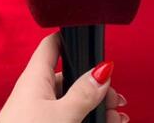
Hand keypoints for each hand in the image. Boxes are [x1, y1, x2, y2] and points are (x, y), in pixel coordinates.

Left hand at [0, 33, 128, 122]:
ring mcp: (38, 111)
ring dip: (96, 107)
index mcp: (36, 77)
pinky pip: (67, 116)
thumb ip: (84, 93)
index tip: (94, 41)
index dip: (72, 38)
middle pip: (70, 77)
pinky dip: (86, 120)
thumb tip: (103, 70)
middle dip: (96, 86)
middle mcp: (36, 91)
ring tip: (118, 119)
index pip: (53, 45)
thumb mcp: (62, 115)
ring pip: (72, 101)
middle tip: (117, 100)